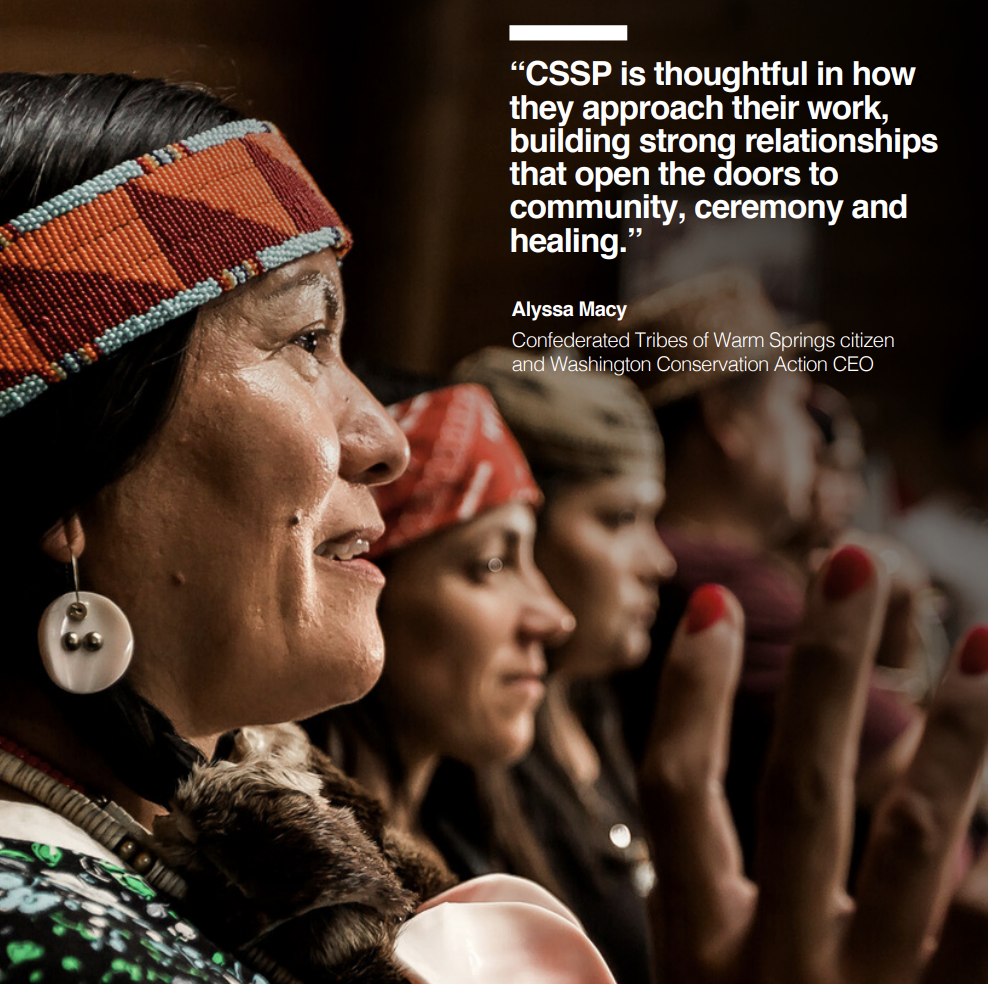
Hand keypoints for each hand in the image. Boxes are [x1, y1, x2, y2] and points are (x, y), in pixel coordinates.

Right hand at [639, 545, 987, 983]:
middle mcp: (785, 960)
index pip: (680, 793)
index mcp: (699, 950)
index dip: (689, 693)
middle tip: (854, 560)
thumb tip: (485, 904)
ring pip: (919, 841)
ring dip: (949, 732)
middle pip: (804, 786)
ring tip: (980, 635)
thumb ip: (597, 953)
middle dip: (826, 667)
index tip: (712, 600)